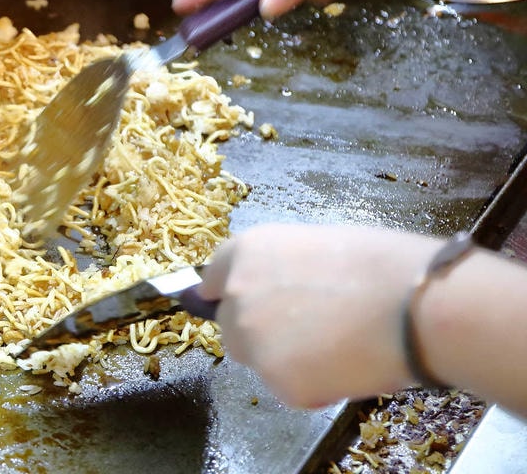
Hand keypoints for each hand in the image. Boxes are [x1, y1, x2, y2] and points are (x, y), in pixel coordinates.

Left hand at [198, 224, 439, 407]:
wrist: (418, 306)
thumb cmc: (383, 265)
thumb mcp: (318, 244)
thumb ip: (283, 269)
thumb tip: (280, 287)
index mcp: (246, 252)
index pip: (214, 278)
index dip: (230, 291)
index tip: (240, 301)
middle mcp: (238, 296)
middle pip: (231, 324)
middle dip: (259, 329)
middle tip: (307, 329)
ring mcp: (254, 343)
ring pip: (256, 359)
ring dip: (282, 358)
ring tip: (336, 346)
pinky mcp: (279, 384)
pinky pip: (289, 388)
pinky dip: (313, 385)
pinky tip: (348, 366)